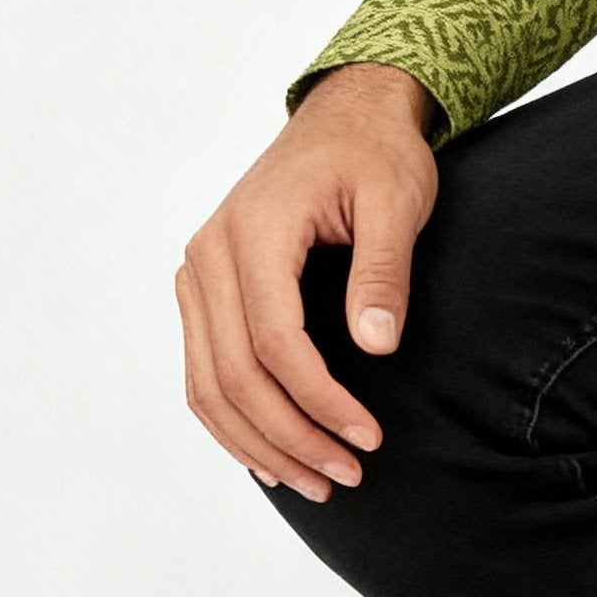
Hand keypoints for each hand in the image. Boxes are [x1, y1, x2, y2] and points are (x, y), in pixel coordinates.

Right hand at [176, 64, 439, 499]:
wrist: (346, 115)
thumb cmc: (376, 154)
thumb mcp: (397, 201)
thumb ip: (383, 272)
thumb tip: (376, 346)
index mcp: (253, 231)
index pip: (275, 342)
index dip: (320, 400)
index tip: (369, 438)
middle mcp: (209, 254)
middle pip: (233, 374)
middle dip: (290, 436)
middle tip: (346, 476)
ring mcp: (199, 273)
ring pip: (208, 383)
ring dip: (258, 443)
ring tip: (316, 481)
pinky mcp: (205, 288)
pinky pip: (205, 369)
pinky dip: (233, 420)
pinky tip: (271, 457)